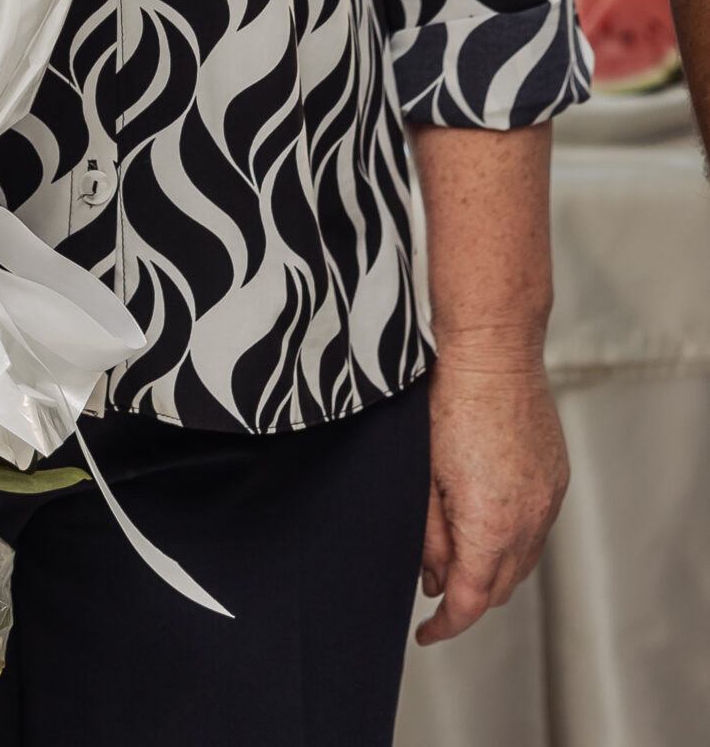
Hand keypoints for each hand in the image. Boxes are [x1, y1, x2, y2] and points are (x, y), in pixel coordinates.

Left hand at [417, 342, 567, 643]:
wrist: (492, 348)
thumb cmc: (448, 399)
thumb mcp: (421, 474)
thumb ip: (427, 534)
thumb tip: (432, 577)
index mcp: (491, 524)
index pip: (471, 600)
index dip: (446, 624)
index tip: (426, 631)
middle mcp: (529, 520)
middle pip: (500, 587)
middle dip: (468, 597)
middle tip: (434, 585)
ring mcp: (548, 498)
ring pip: (523, 560)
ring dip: (492, 568)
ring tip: (458, 552)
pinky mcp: (556, 477)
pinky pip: (537, 528)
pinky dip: (513, 538)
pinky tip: (487, 519)